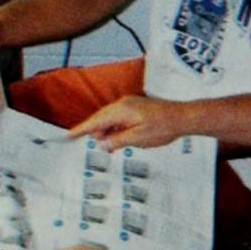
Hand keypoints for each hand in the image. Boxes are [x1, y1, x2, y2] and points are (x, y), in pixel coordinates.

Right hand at [68, 95, 187, 150]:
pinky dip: (115, 128)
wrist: (182, 117)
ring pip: (110, 118)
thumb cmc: (163, 127)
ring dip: (107, 131)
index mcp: (121, 110)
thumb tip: (102, 143)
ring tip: (109, 145)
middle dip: (94, 132)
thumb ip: (117, 141)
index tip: (68, 136)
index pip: (96, 121)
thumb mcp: (137, 138)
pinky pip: (119, 118)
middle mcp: (124, 104)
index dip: (81, 129)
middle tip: (89, 145)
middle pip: (101, 118)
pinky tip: (118, 138)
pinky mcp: (136, 108)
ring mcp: (130, 104)